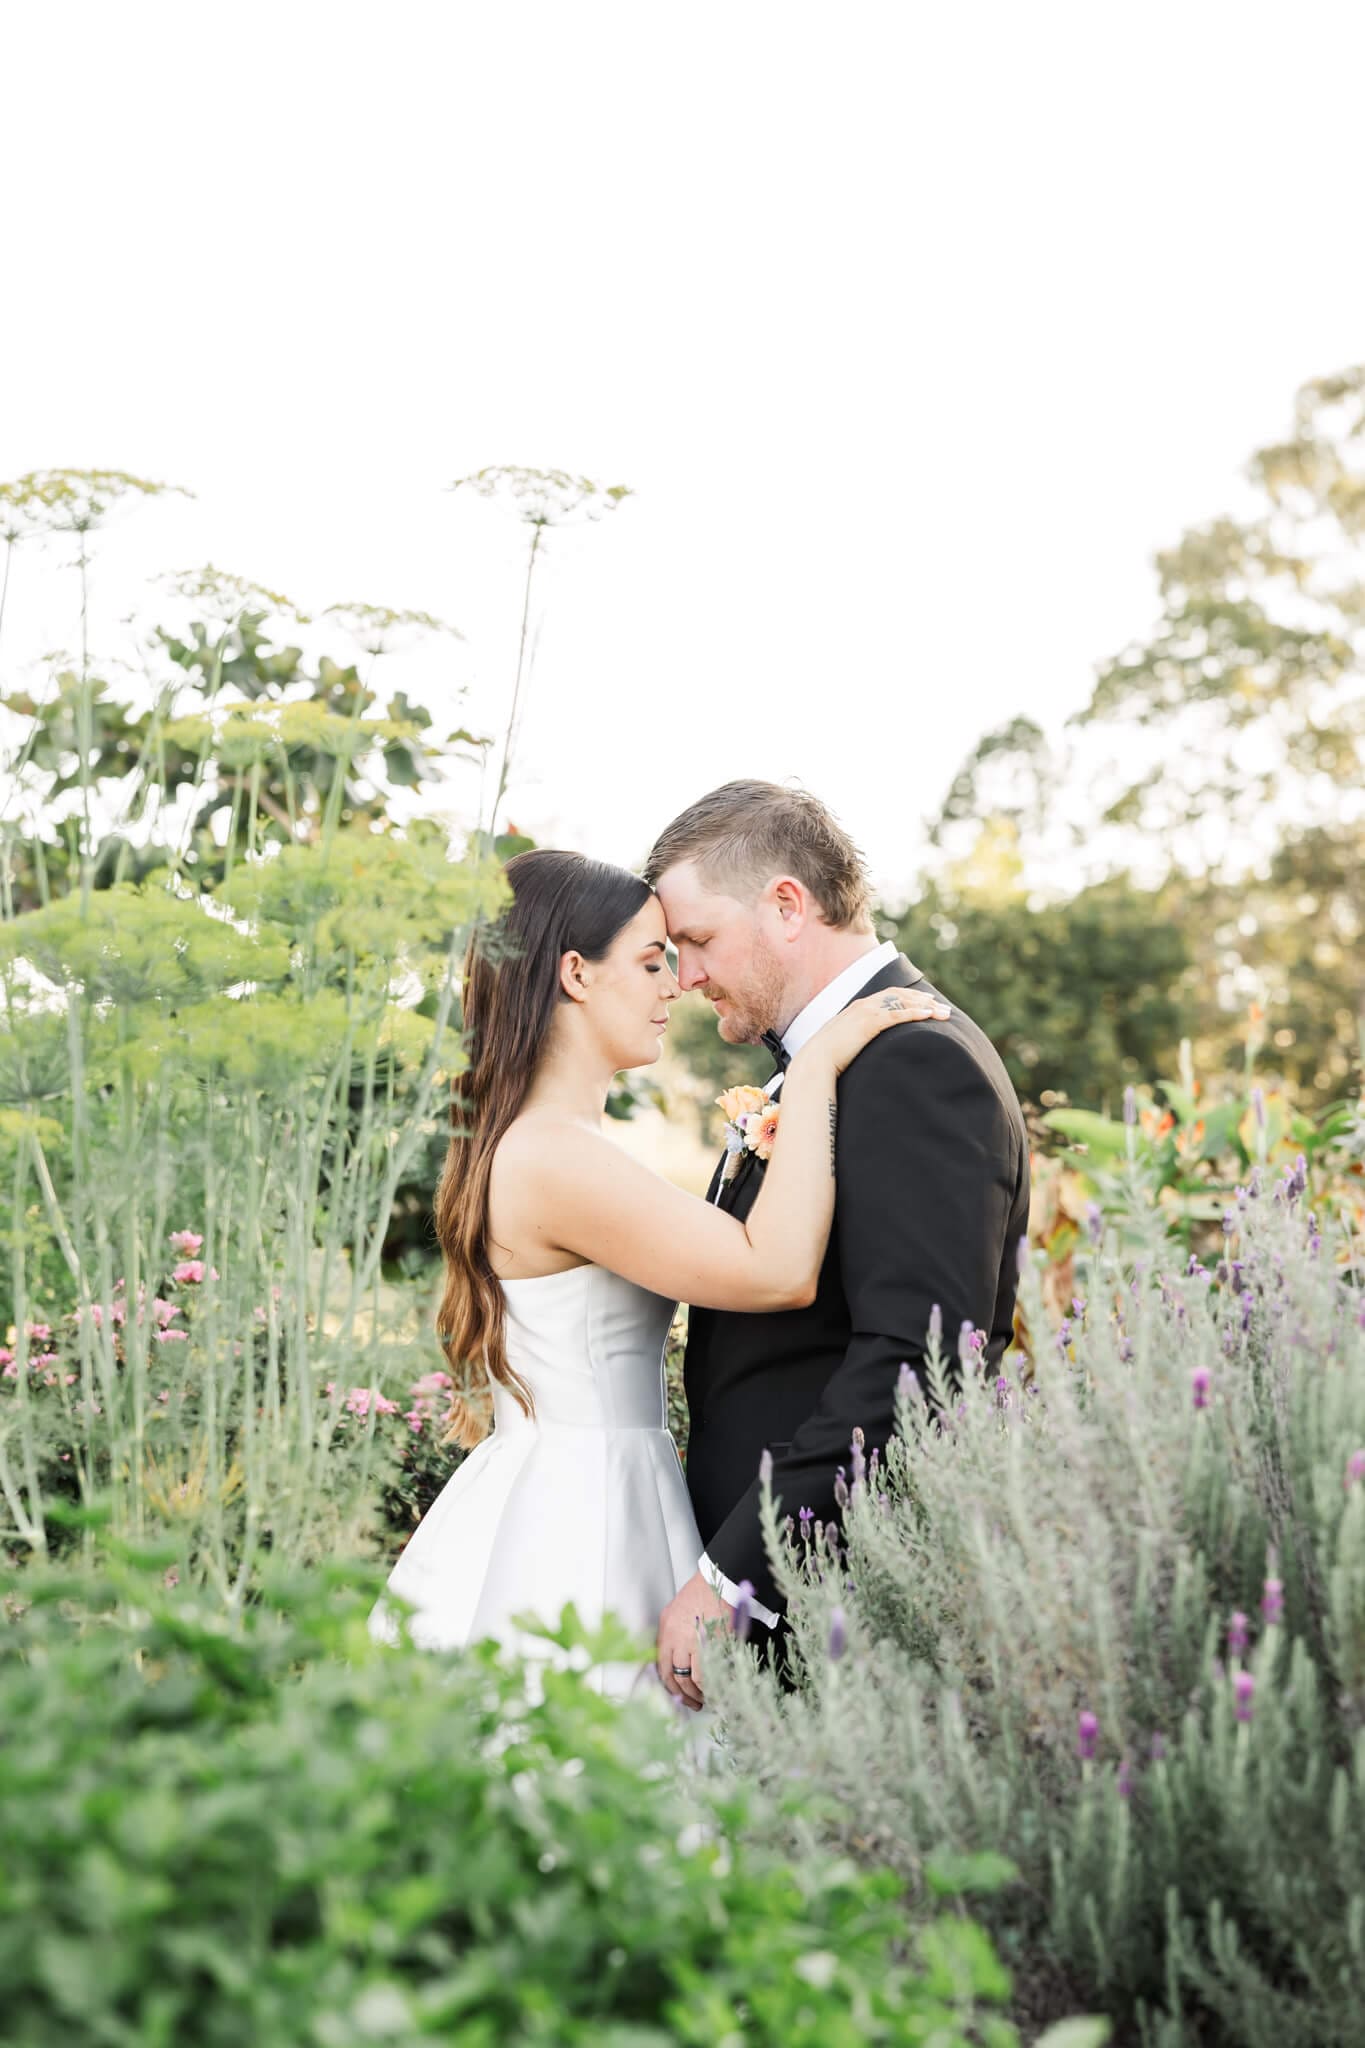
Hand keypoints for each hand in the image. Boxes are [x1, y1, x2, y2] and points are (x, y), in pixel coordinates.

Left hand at [656, 1570, 729, 1709]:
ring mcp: (694, 1641)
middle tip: (692, 1702)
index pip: (662, 1666)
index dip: (669, 1685)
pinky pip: (708, 1672)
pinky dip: (710, 1685)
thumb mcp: (676, 1612)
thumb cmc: (701, 1593)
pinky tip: (715, 1689)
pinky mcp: (712, 1643)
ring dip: (697, 1693)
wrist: (720, 1581)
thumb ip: (673, 1635)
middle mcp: (676, 1637)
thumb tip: (677, 1660)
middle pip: (675, 1676)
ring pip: (690, 1678)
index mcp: (666, 1629)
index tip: (677, 1694)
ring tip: (704, 1698)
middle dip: (683, 1695)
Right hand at [808, 986, 950, 1077]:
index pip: (889, 996)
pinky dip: (914, 1013)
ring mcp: (866, 1012)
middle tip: (942, 1007)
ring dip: (925, 1006)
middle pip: (900, 996)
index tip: (926, 1001)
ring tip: (943, 1012)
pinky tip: (928, 1015)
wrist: (815, 1061)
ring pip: (902, 1003)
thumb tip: (865, 1048)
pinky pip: (897, 1014)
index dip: (909, 997)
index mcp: (858, 1008)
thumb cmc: (828, 1057)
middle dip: (923, 1000)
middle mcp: (864, 1005)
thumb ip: (857, 1039)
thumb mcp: (845, 1043)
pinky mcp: (869, 1023)